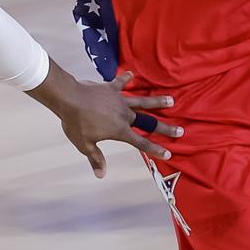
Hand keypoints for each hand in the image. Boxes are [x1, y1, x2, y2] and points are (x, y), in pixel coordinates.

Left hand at [54, 71, 181, 179]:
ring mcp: (119, 99)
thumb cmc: (76, 123)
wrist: (70, 98)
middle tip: (180, 131)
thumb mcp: (85, 145)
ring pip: (142, 101)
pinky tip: (132, 74)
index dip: (155, 149)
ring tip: (171, 99)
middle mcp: (125, 115)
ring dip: (157, 101)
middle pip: (148, 122)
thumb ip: (96, 158)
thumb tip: (101, 174)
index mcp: (120, 130)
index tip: (168, 154)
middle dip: (165, 128)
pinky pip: (121, 83)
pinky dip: (126, 79)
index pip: (141, 142)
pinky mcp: (111, 88)